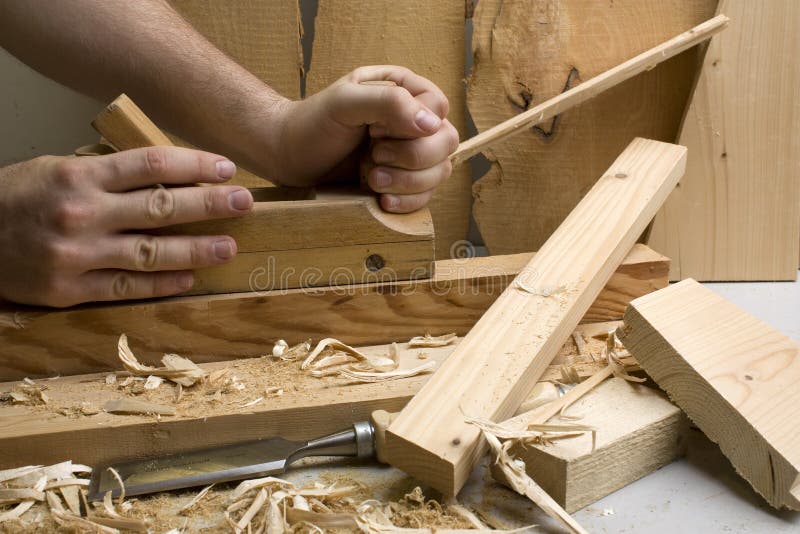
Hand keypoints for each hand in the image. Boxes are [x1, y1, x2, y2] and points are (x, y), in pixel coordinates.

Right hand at [0, 147, 253, 306]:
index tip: (225, 167)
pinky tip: (190, 279)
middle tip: (244, 202)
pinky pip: (128, 287)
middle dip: (210, 204)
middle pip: (160, 207)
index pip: (151, 164)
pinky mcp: (71, 289)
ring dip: (196, 250)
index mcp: (79, 175)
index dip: (194, 165)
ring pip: (151, 252)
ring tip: (229, 247)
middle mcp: (82, 213)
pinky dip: (162, 284)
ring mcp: (78, 254)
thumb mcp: (59, 169)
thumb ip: (109, 174)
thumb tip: (168, 175)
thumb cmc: (17, 197)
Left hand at [272, 66, 458, 212]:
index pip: (439, 108)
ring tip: (372, 180)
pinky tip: (382, 200)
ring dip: (409, 182)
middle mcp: (413, 121)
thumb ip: (388, 103)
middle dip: (412, 158)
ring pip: (441, 171)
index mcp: (404, 90)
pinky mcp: (404, 182)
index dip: (414, 126)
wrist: (289, 156)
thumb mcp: (345, 102)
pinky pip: (427, 196)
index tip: (374, 131)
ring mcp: (411, 153)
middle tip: (374, 158)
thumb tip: (432, 125)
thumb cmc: (313, 123)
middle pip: (446, 142)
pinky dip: (408, 201)